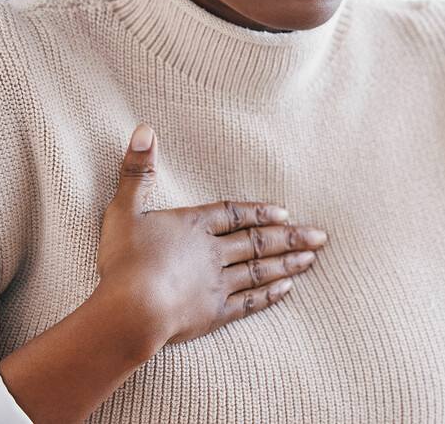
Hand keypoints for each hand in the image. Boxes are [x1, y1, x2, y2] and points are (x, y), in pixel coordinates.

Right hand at [95, 124, 326, 354]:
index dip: (260, 212)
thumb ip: (137, 171)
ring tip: (312, 258)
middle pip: (258, 241)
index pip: (235, 213)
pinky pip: (249, 302)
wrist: (129, 312)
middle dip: (291, 237)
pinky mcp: (214, 314)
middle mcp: (214, 252)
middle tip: (321, 236)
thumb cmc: (124, 260)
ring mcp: (217, 284)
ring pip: (260, 270)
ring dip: (287, 263)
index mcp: (195, 225)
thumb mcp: (124, 208)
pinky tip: (287, 289)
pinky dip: (269, 295)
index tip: (285, 211)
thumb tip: (144, 129)